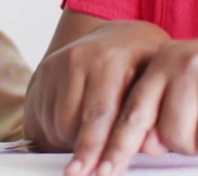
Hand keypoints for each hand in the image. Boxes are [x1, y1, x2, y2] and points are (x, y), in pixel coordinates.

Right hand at [23, 20, 169, 169]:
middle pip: (73, 122)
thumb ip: (147, 114)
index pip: (102, 114)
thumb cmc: (144, 65)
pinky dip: (57, 132)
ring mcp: (58, 63)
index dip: (102, 148)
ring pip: (56, 123)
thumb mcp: (154, 81)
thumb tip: (143, 151)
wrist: (121, 35)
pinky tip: (75, 131)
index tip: (102, 173)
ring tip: (90, 146)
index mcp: (112, 59)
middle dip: (83, 153)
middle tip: (85, 173)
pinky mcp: (44, 70)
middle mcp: (80, 57)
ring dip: (69, 142)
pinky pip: (43, 116)